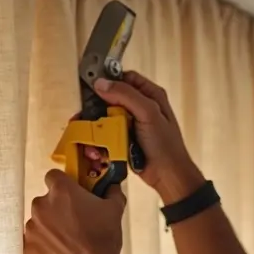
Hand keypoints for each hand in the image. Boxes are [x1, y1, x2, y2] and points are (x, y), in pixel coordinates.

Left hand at [24, 170, 124, 253]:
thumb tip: (112, 187)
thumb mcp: (115, 212)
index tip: (71, 197)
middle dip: (56, 211)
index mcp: (61, 191)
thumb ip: (112, 193)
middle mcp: (41, 205)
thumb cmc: (103, 240)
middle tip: (74, 226)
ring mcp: (31, 228)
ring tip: (67, 246)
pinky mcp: (26, 249)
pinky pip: (32, 244)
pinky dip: (42, 248)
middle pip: (45, 202)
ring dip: (49, 231)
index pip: (54, 177)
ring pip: (38, 224)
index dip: (63, 186)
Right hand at [89, 72, 204, 203]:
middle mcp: (141, 107)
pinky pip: (108, 131)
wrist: (167, 176)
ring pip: (108, 115)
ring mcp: (133, 123)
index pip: (125, 77)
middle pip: (113, 97)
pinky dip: (101, 135)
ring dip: (98, 121)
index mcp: (151, 95)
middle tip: (85, 110)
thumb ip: (127, 95)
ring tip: (86, 126)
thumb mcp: (148, 114)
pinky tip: (95, 140)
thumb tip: (101, 83)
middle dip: (98, 103)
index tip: (93, 85)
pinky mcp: (126, 138)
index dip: (110, 80)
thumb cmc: (165, 146)